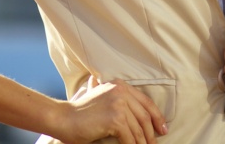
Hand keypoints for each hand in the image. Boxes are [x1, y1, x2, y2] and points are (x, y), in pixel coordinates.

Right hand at [52, 79, 167, 143]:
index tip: (162, 128)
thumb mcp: (103, 100)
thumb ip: (119, 102)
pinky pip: (129, 138)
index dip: (156, 116)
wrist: (63, 118)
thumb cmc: (81, 113)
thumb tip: (138, 119)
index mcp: (121, 86)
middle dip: (152, 132)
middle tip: (156, 143)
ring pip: (138, 129)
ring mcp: (119, 104)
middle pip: (145, 116)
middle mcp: (122, 91)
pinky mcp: (115, 119)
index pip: (146, 102)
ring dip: (143, 142)